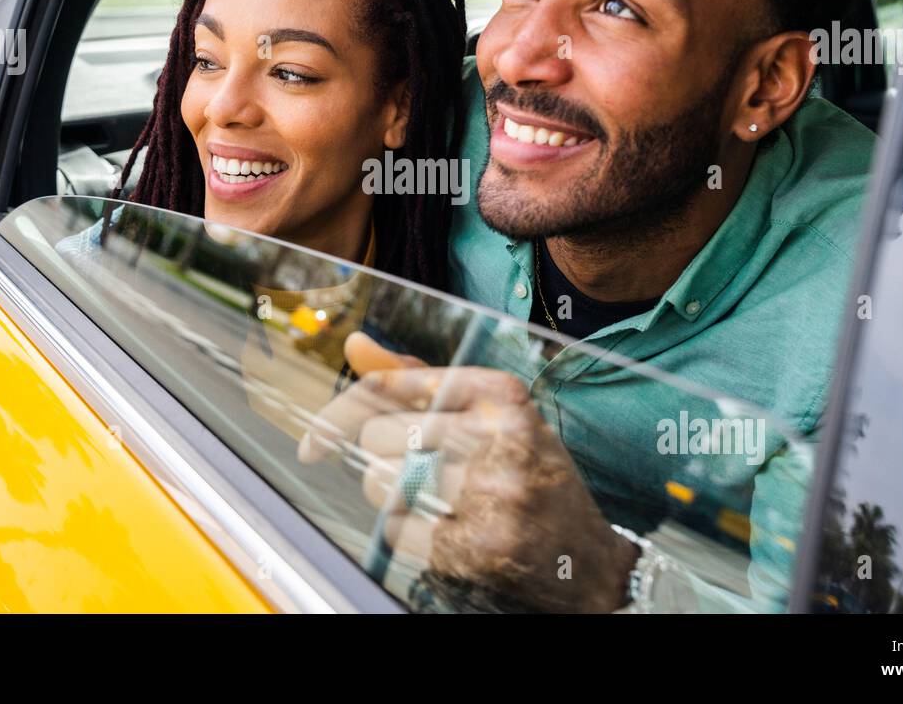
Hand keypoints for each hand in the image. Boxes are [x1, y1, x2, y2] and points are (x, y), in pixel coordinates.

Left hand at [298, 332, 639, 611]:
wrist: (586, 558)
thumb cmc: (529, 474)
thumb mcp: (489, 415)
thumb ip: (419, 379)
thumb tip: (355, 344)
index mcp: (500, 392)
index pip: (392, 385)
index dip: (341, 410)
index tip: (315, 437)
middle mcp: (497, 435)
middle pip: (379, 436)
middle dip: (384, 459)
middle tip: (422, 473)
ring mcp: (488, 492)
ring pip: (383, 484)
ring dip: (394, 497)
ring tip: (439, 502)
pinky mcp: (478, 544)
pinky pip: (397, 529)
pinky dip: (407, 533)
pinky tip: (446, 531)